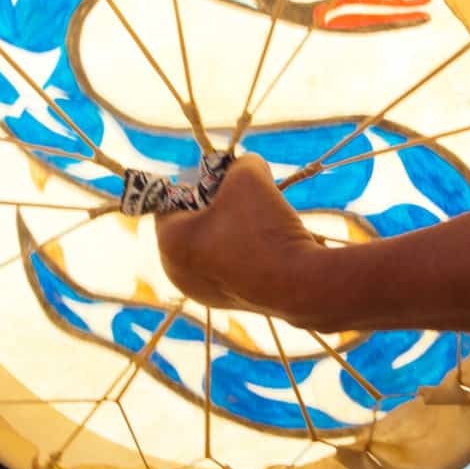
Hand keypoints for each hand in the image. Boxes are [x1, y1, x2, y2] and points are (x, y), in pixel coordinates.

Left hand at [153, 157, 328, 320]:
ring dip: (229, 230)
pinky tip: (265, 247)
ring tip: (258, 221)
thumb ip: (240, 163)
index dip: (197, 184)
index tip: (222, 180)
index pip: (170, 201)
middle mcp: (176, 272)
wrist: (300, 284)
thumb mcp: (249, 176)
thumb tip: (245, 166)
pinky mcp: (227, 305)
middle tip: (240, 197)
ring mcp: (201, 292)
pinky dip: (242, 254)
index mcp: (169, 241)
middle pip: (190, 225)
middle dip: (213, 208)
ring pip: (210, 247)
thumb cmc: (263, 227)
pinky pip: (227, 267)